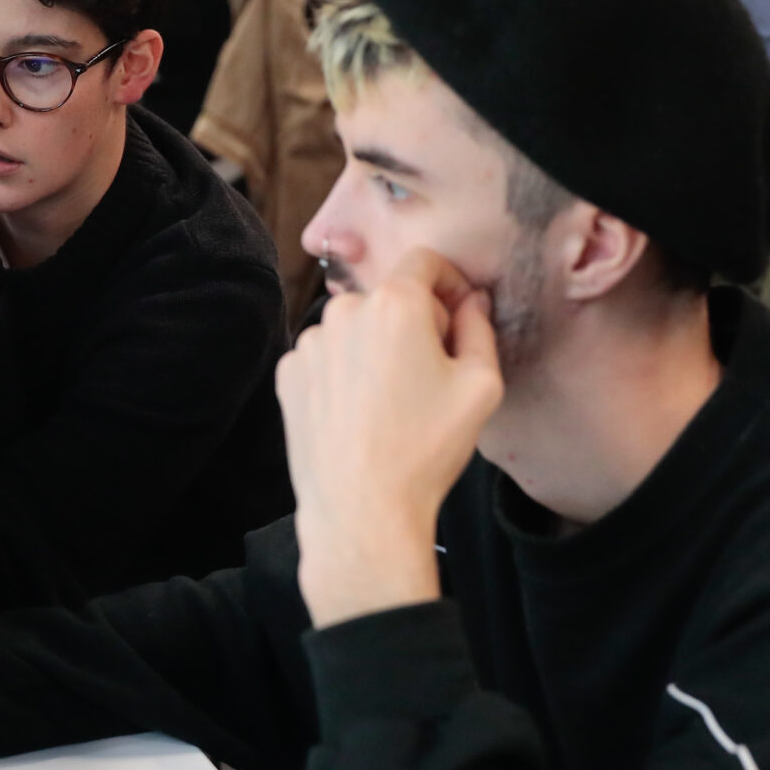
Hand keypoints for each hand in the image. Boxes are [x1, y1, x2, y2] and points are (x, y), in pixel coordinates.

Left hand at [276, 249, 502, 626]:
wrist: (361, 509)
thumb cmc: (426, 448)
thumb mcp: (481, 385)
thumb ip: (479, 328)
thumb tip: (471, 301)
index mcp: (395, 303)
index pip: (425, 261)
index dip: (449, 282)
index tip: (459, 313)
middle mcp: (343, 311)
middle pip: (389, 297)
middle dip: (414, 322)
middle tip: (432, 372)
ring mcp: (309, 343)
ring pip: (355, 328)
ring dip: (376, 346)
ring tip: (392, 401)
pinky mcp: (288, 374)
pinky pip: (327, 358)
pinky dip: (345, 372)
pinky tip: (359, 413)